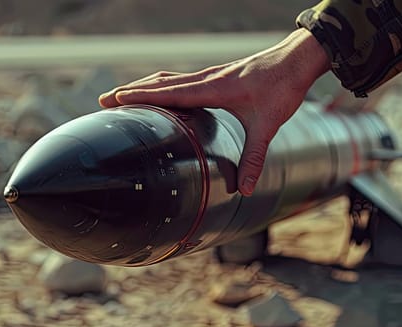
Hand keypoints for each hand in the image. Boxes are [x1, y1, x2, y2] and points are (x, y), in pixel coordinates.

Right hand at [99, 28, 329, 195]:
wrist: (296, 60)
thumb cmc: (282, 88)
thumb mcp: (267, 125)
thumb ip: (254, 158)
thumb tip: (244, 190)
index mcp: (213, 88)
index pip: (168, 93)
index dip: (140, 96)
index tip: (115, 98)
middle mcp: (207, 79)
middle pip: (160, 84)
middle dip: (131, 91)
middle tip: (105, 100)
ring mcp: (211, 76)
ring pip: (169, 79)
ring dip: (144, 87)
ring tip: (124, 96)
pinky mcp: (217, 76)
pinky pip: (181, 80)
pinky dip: (163, 86)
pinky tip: (162, 94)